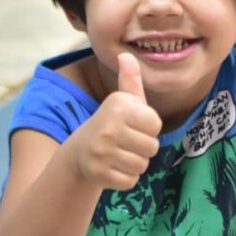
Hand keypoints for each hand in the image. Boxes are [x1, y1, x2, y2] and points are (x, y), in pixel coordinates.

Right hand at [69, 53, 161, 189]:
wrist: (79, 153)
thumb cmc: (111, 124)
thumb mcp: (122, 102)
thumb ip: (130, 81)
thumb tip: (126, 54)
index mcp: (117, 106)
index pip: (155, 124)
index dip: (148, 128)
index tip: (132, 125)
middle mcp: (107, 127)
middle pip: (152, 147)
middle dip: (143, 147)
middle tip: (125, 142)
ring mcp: (101, 152)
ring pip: (142, 165)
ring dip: (134, 163)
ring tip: (119, 154)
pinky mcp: (98, 174)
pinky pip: (131, 181)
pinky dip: (125, 178)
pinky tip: (113, 168)